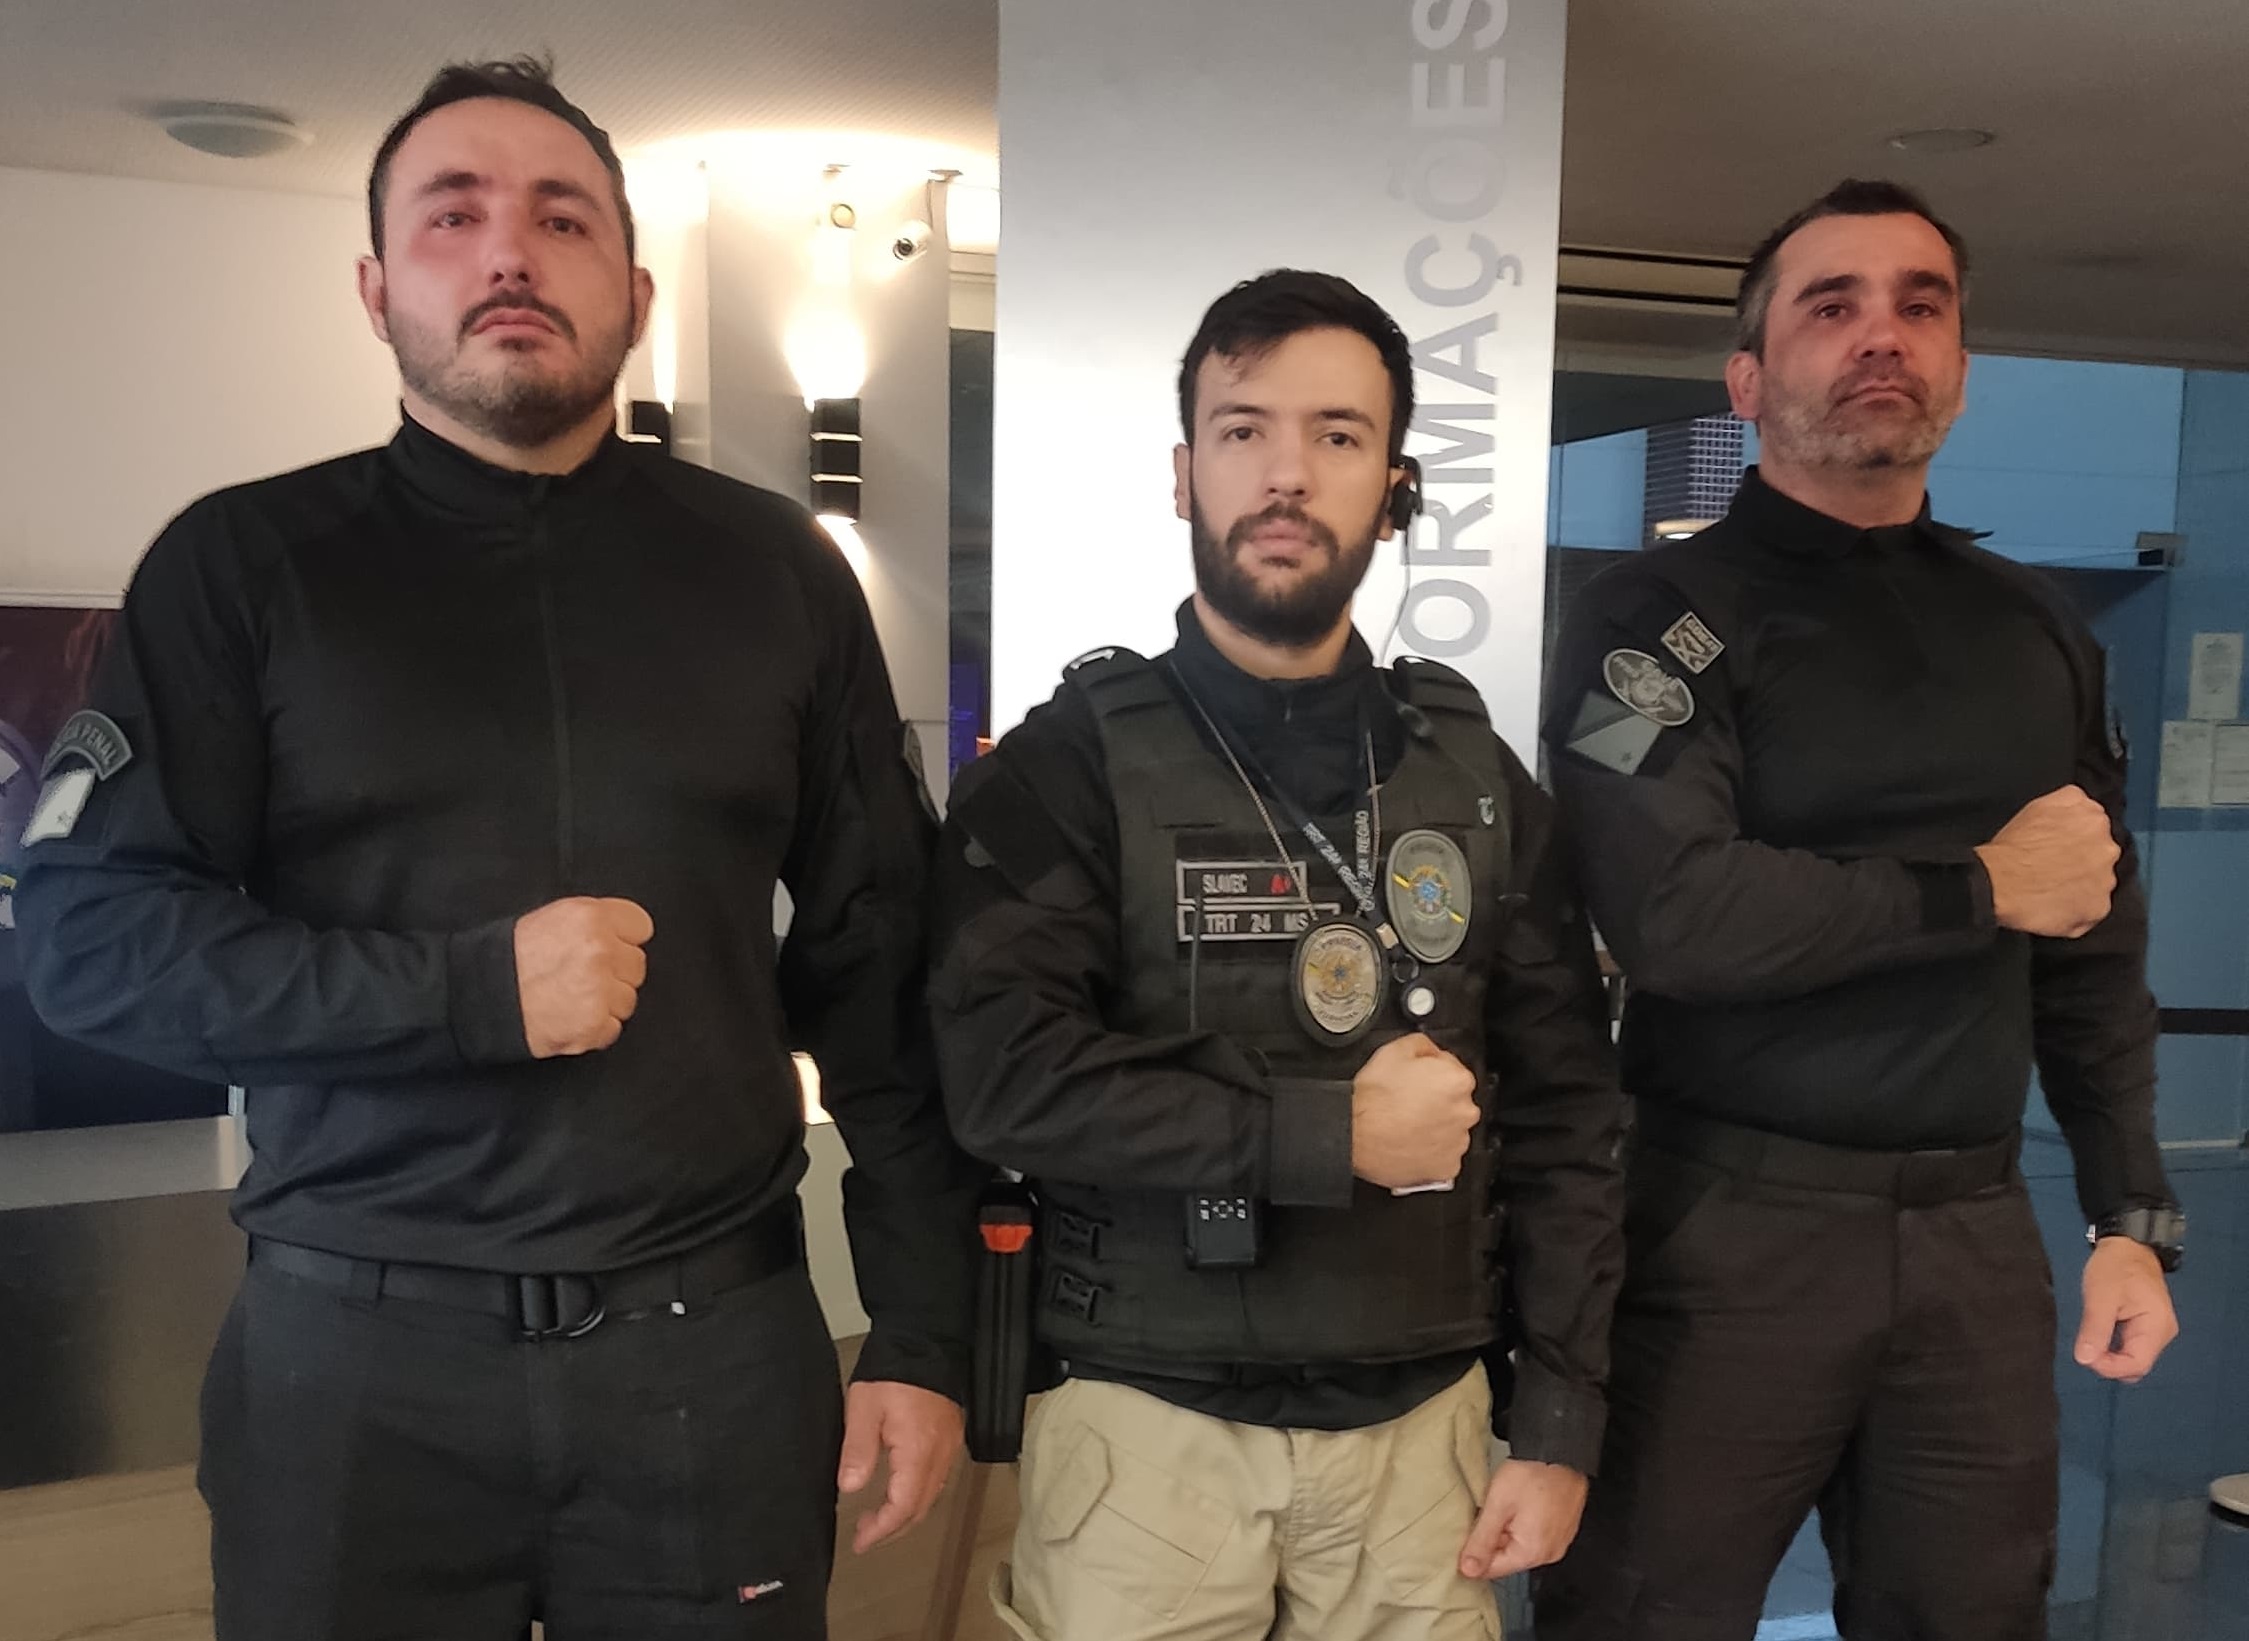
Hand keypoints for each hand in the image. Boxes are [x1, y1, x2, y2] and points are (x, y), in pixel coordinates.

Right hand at [513, 897, 653, 1057]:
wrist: (478, 995)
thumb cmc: (510, 957)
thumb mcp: (554, 918)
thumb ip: (593, 923)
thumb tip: (623, 935)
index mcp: (591, 917)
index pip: (640, 927)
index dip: (624, 939)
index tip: (609, 948)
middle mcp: (601, 950)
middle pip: (636, 965)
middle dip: (614, 973)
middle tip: (580, 977)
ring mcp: (600, 989)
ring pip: (628, 999)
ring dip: (606, 1003)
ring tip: (571, 998)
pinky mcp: (594, 1024)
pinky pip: (613, 1028)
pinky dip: (594, 1029)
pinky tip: (569, 1017)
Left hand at [838, 1380, 965, 1553]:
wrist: (926, 1340)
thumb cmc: (894, 1371)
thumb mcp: (864, 1408)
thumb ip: (858, 1450)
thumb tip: (850, 1487)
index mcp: (918, 1452)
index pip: (903, 1507)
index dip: (881, 1530)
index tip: (860, 1541)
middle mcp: (939, 1455)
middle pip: (920, 1508)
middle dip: (892, 1529)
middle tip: (864, 1536)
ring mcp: (949, 1447)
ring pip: (931, 1496)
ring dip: (905, 1515)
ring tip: (877, 1519)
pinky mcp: (950, 1438)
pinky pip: (937, 1480)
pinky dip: (917, 1496)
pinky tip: (899, 1491)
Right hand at [1351, 1033, 1479, 1189]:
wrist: (1354, 1136)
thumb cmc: (1372, 1099)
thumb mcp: (1394, 1050)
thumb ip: (1422, 1045)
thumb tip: (1429, 1051)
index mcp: (1456, 1081)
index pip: (1453, 1070)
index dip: (1431, 1073)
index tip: (1417, 1081)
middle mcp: (1463, 1112)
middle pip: (1455, 1102)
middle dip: (1437, 1101)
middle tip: (1408, 1103)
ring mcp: (1457, 1142)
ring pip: (1450, 1130)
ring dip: (1434, 1127)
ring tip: (1406, 1125)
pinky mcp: (1446, 1167)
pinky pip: (1443, 1156)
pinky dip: (1430, 1151)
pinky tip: (1410, 1143)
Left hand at [1460, 1458, 1588, 1580]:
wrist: (1561, 1450)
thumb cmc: (1533, 1473)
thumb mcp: (1498, 1505)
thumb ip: (1481, 1540)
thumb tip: (1468, 1570)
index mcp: (1532, 1552)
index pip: (1493, 1570)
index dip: (1473, 1554)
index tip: (1465, 1534)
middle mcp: (1549, 1553)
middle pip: (1507, 1557)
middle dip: (1491, 1539)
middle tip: (1486, 1510)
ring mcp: (1557, 1541)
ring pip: (1519, 1545)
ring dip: (1505, 1529)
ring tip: (1504, 1504)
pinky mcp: (1561, 1529)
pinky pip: (1533, 1534)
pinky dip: (1521, 1523)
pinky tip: (1518, 1503)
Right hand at [1974, 786, 2119, 937]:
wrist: (1999, 884)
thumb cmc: (2013, 845)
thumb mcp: (2039, 805)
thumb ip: (2069, 801)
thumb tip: (2080, 805)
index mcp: (2095, 818)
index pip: (2094, 825)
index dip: (2074, 836)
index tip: (2058, 844)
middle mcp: (2108, 847)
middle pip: (2100, 853)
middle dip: (2083, 859)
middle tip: (2054, 867)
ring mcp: (2106, 880)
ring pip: (2098, 881)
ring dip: (2081, 884)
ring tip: (2052, 888)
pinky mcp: (2098, 907)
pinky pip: (2092, 908)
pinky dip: (2077, 908)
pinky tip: (2055, 904)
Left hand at [2075, 1237, 2178, 1382]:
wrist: (2128, 1245)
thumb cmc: (2115, 1267)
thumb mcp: (2100, 1296)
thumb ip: (2095, 1329)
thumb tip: (2084, 1360)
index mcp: (2156, 1328)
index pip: (2136, 1365)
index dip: (2109, 1368)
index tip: (2084, 1357)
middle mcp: (2162, 1334)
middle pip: (2136, 1365)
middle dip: (2110, 1364)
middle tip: (2085, 1347)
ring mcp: (2156, 1331)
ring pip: (2133, 1358)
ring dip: (2111, 1357)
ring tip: (2090, 1340)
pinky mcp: (2147, 1326)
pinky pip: (2132, 1347)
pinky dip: (2115, 1348)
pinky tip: (2099, 1337)